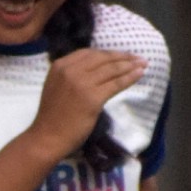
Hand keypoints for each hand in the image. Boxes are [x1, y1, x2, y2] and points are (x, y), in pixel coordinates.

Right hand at [33, 45, 145, 159]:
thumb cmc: (51, 117)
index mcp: (60, 66)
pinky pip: (116, 84)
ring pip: (112, 69)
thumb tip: (95, 70)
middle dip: (123, 57)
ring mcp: (82, 83)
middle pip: (103, 58)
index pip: (89, 53)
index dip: (108, 53)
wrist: (46, 138)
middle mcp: (71, 70)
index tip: (121, 55)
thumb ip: (71, 75)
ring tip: (143, 64)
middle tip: (138, 57)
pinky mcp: (93, 97)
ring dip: (130, 65)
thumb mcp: (56, 87)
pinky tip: (139, 74)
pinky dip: (130, 78)